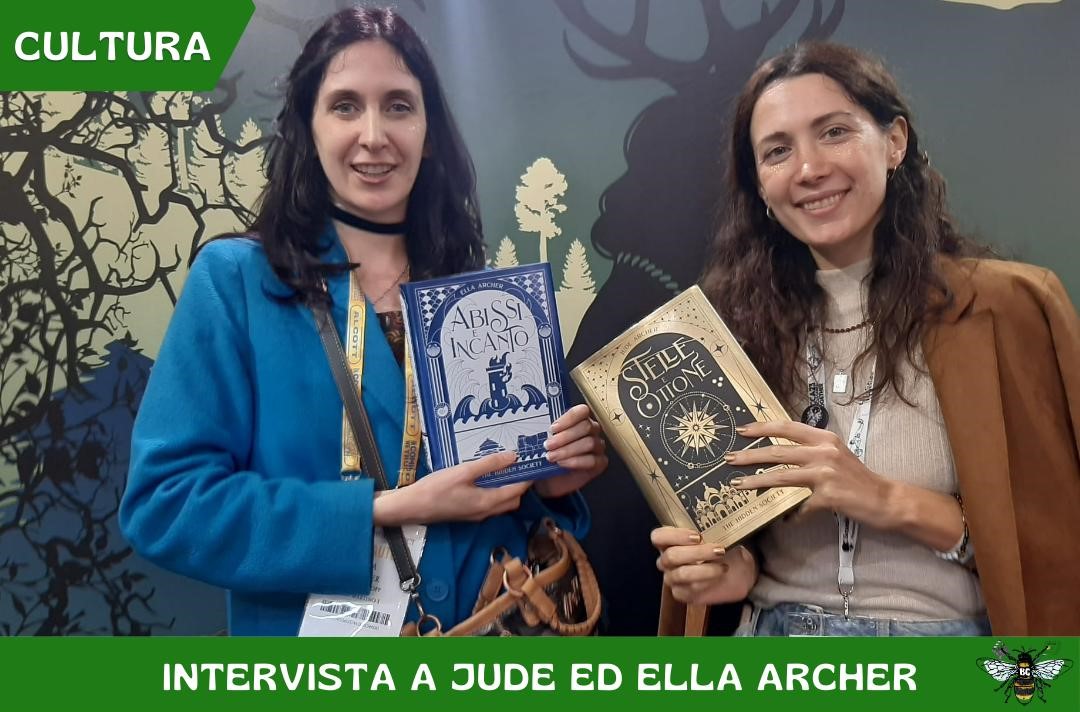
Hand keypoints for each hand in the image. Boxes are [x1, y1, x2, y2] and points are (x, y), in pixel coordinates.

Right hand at [374, 452, 530, 524]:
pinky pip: (490, 503)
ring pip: (502, 503)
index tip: (533, 462)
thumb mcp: (463, 471)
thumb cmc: (436, 488)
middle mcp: (486, 511)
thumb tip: (513, 456)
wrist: (412, 507)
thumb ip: (489, 464)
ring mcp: (477, 514)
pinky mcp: (468, 512)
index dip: (528, 477)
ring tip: (503, 467)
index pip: (518, 490)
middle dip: (520, 484)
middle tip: (518, 463)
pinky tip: (486, 477)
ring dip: (507, 488)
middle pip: (513, 500)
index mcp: (488, 502)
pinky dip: (495, 491)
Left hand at [533, 404, 608, 497]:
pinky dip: (575, 461)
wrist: (550, 479)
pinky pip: (592, 460)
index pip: (582, 411)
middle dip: (565, 436)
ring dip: (567, 450)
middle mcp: (592, 431)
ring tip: (552, 456)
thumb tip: (540, 426)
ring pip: (589, 443)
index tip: (553, 428)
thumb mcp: (546, 440)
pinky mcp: (600, 463)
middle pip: (586, 426)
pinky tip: (562, 464)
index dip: (569, 418)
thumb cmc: (549, 455)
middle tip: (548, 445)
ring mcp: (598, 447)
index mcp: (580, 420)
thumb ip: (548, 431)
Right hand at [651, 527, 756, 605]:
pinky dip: (706, 582)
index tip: (697, 536)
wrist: (739, 569)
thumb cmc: (723, 547)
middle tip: (718, 550)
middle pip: (671, 556)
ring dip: (705, 569)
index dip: (675, 536)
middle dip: (697, 553)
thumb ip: (710, 529)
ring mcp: (673, 578)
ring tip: (723, 566)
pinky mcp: (682, 593)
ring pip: (681, 574)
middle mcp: (667, 559)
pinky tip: (718, 577)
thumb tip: (717, 524)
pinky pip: (689, 590)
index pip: (659, 536)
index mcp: (670, 540)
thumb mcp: (718, 534)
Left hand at [725, 420, 895, 528]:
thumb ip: (811, 451)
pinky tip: (784, 520)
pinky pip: (799, 507)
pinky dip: (790, 515)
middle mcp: (823, 451)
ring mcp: (825, 473)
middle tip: (729, 459)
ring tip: (738, 484)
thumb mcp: (835, 455)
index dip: (762, 427)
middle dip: (749, 455)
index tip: (742, 429)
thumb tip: (780, 454)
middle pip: (777, 451)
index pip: (787, 427)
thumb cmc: (858, 479)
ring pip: (781, 476)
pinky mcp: (827, 496)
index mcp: (824, 438)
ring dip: (756, 481)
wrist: (885, 499)